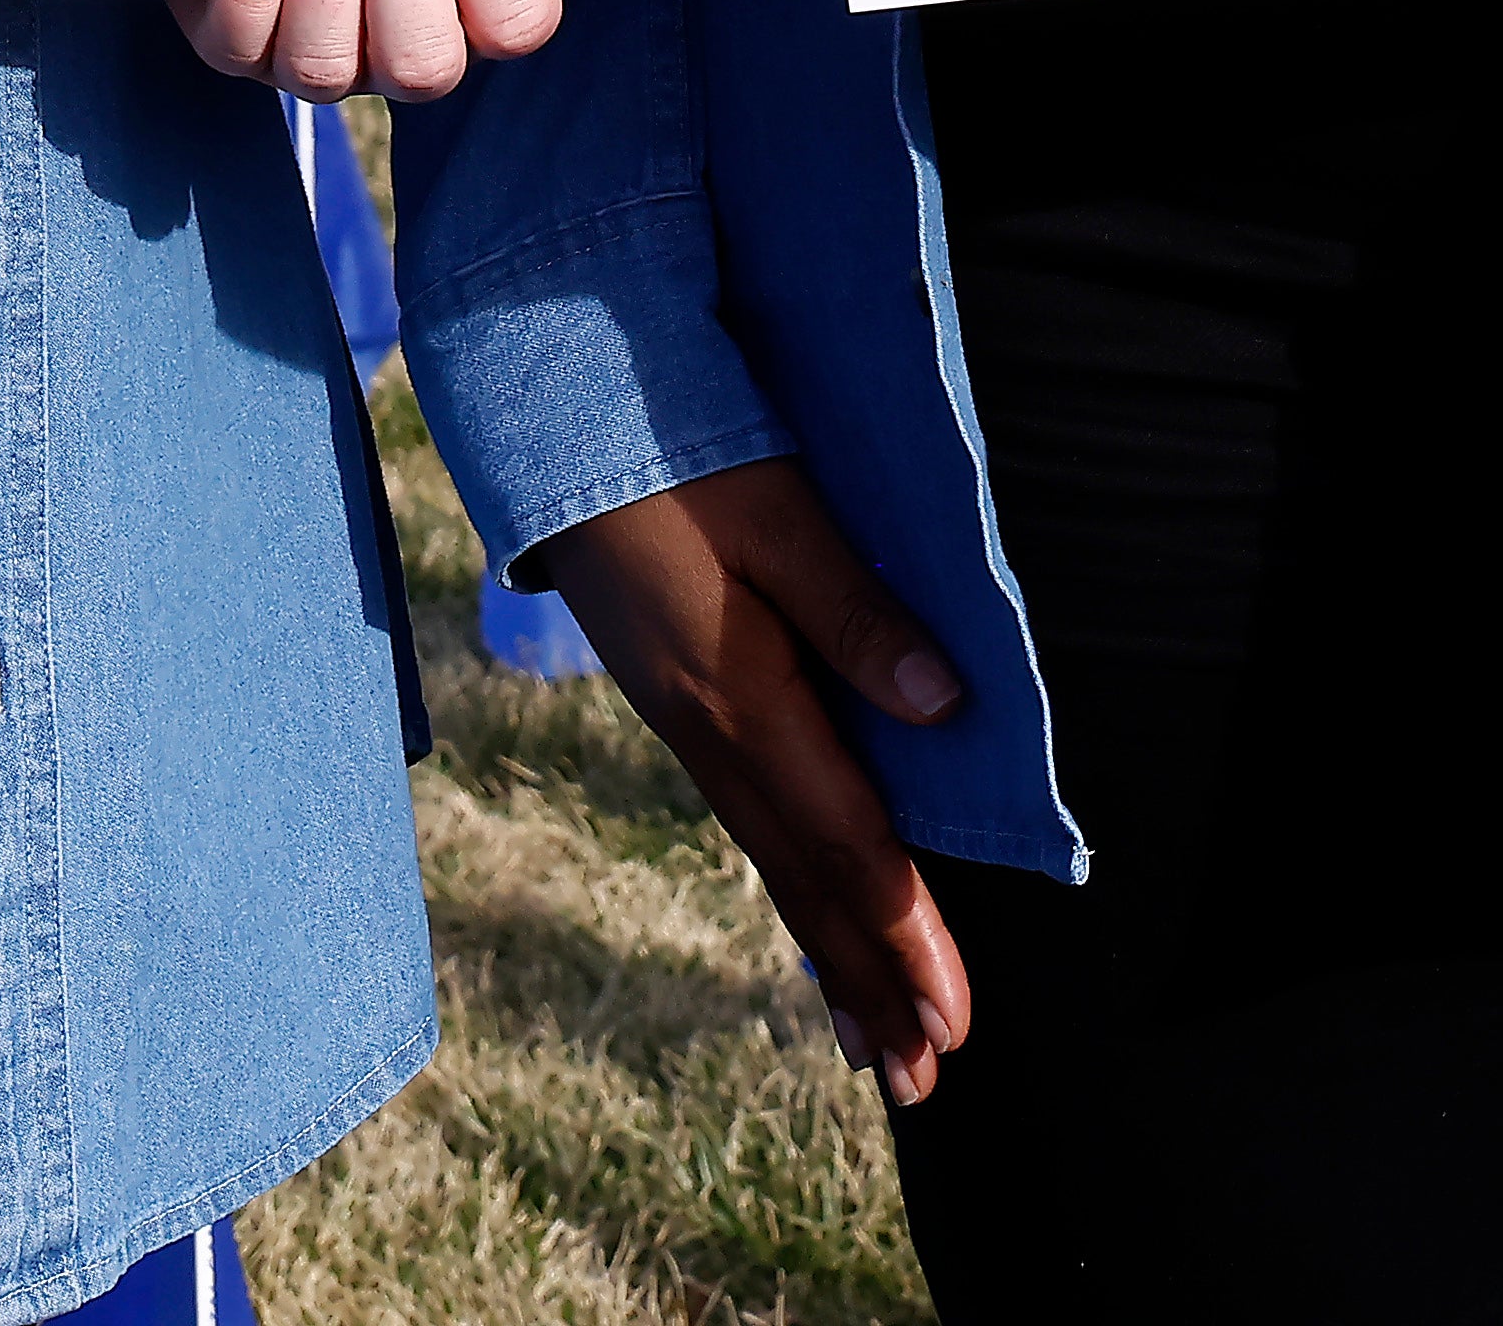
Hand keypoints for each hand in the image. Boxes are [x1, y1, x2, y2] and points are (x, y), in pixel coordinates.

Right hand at [531, 458, 980, 1096]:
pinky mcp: (682, 705)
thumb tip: (943, 704)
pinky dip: (794, 891)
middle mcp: (712, 731)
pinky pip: (751, 824)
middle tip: (923, 1077)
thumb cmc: (672, 451)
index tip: (949, 1015)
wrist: (553, 425)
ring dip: (832, 956)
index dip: (902, 932)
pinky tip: (815, 920)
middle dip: (869, 979)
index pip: (842, 840)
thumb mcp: (776, 512)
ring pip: (775, 863)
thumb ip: (855, 612)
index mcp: (741, 695)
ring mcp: (690, 724)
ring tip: (873, 1046)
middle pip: (807, 880)